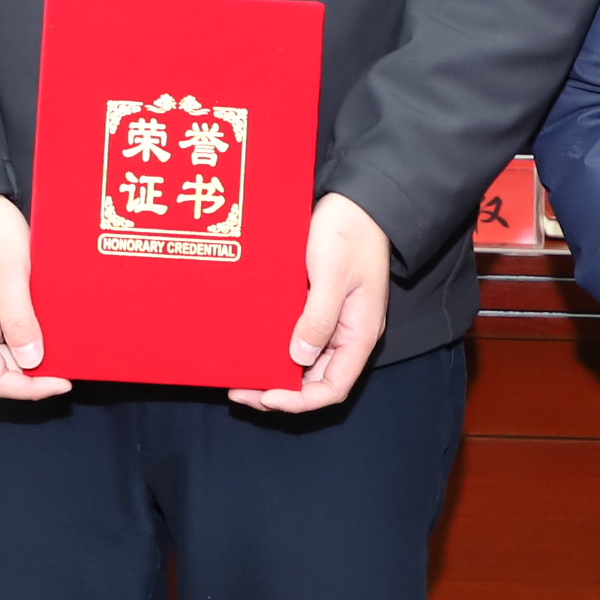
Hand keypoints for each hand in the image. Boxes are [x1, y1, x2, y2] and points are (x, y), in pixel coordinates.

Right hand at [0, 194, 70, 400]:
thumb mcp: (10, 274)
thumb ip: (19, 320)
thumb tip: (31, 360)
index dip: (31, 389)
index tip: (64, 380)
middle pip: (1, 369)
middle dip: (36, 368)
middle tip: (71, 354)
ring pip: (3, 354)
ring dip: (32, 349)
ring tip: (61, 334)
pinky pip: (1, 335)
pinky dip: (25, 334)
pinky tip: (45, 321)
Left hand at [234, 193, 395, 413]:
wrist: (356, 199)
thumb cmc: (350, 233)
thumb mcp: (333, 276)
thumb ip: (319, 318)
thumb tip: (298, 357)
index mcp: (359, 334)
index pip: (333, 388)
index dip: (300, 401)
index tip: (267, 397)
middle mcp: (346, 334)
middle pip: (314, 380)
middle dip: (279, 391)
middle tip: (239, 390)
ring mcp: (332, 320)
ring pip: (303, 361)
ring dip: (274, 371)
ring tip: (239, 374)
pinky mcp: (317, 304)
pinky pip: (297, 336)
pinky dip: (275, 347)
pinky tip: (252, 344)